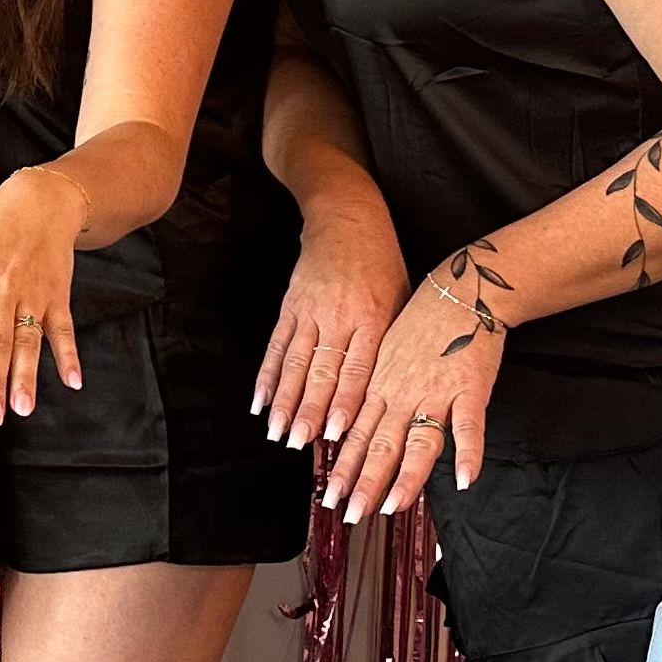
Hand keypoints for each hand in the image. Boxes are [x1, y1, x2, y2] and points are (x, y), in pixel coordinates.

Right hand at [255, 194, 407, 455]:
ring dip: (284, 401)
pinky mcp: (290, 307)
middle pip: (320, 372)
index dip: (344, 402)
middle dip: (308, 411)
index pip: (357, 368)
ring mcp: (310, 312)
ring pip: (294, 364)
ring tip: (276, 432)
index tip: (335, 433)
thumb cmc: (382, 262)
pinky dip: (268, 375)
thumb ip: (391, 342)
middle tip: (298, 443)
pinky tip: (260, 400)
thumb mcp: (401, 299)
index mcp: (373, 317)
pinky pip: (277, 346)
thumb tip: (387, 391)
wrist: (347, 218)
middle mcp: (338, 317)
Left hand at [320, 248, 512, 518]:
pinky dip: (468, 453)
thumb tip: (362, 425)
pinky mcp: (470, 388)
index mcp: (381, 386)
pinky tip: (462, 480)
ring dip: (404, 477)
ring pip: (416, 440)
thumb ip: (377, 391)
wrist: (461, 291)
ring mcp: (436, 392)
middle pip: (380, 444)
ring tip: (390, 506)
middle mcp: (402, 393)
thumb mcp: (386, 353)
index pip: (358, 434)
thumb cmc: (423, 322)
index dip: (344, 466)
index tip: (330, 495)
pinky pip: (469, 425)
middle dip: (362, 481)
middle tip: (348, 512)